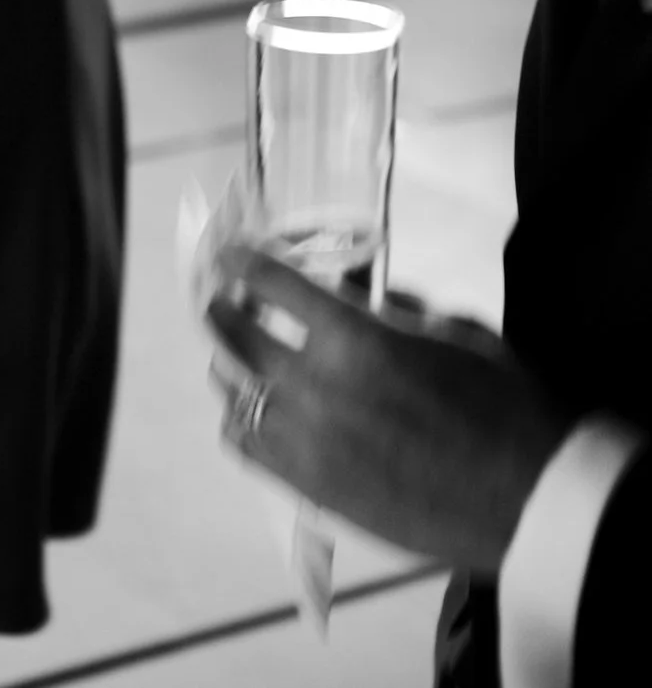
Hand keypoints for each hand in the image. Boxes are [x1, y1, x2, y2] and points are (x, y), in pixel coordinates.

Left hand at [204, 242, 571, 574]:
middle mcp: (316, 387)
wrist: (533, 501)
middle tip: (221, 300)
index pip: (275, 285)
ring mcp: (306, 441)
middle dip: (223, 309)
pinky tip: (254, 412)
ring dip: (233, 366)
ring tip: (239, 357)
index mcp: (356, 340)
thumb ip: (394, 310)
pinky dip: (242, 421)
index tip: (231, 255)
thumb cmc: (508, 409)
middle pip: (237, 336)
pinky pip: (245, 446)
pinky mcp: (309, 486)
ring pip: (234, 391)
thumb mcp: (458, 333)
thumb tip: (355, 295)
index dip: (245, 264)